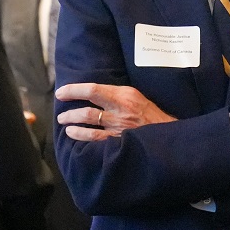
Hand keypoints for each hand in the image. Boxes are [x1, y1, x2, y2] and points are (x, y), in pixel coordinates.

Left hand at [55, 82, 175, 141]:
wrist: (168, 133)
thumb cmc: (152, 115)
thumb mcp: (136, 97)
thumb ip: (117, 95)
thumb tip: (93, 94)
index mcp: (124, 95)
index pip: (93, 89)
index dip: (73, 90)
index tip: (62, 93)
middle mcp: (120, 109)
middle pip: (87, 108)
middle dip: (70, 111)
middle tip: (61, 113)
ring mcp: (119, 126)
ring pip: (89, 122)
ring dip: (72, 122)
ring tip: (64, 123)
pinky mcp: (119, 140)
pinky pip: (95, 138)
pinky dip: (81, 135)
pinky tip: (73, 134)